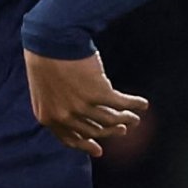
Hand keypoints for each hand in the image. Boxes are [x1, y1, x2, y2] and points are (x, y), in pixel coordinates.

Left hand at [25, 49, 146, 156]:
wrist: (50, 38)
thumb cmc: (45, 55)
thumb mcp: (44, 87)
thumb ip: (57, 103)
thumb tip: (80, 113)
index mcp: (48, 117)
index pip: (69, 139)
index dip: (86, 145)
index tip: (99, 150)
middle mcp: (65, 116)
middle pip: (94, 131)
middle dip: (111, 132)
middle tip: (123, 129)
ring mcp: (82, 107)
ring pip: (110, 120)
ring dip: (126, 119)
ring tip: (135, 118)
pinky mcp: (99, 93)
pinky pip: (121, 103)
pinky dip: (134, 104)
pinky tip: (142, 104)